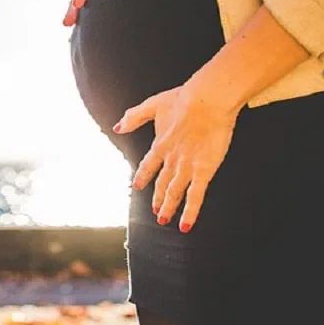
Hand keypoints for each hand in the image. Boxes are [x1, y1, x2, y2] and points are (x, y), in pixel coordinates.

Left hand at [112, 77, 240, 232]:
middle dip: (158, 198)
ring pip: (175, 193)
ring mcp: (186, 167)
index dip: (143, 176)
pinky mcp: (204, 171)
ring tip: (164, 220)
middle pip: (162, 183)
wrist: (206, 101)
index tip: (138, 186)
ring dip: (168, 207)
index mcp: (160, 144)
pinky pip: (195, 197)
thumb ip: (134, 116)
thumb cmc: (185, 99)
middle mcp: (171, 159)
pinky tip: (185, 225)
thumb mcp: (154, 104)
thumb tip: (117, 126)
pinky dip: (189, 213)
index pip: (148, 165)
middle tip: (155, 210)